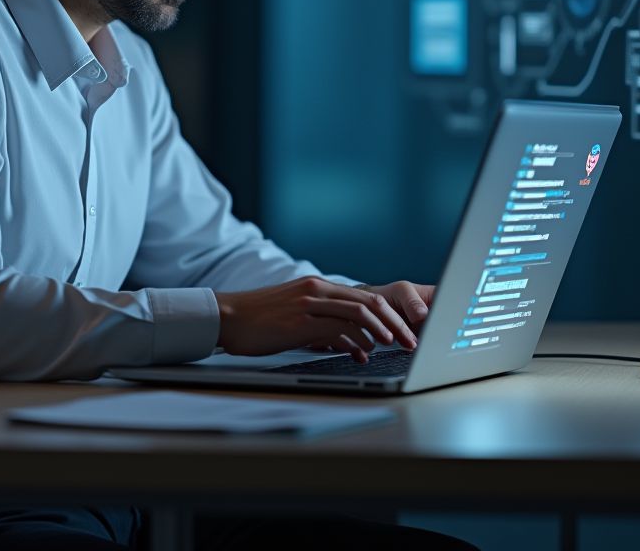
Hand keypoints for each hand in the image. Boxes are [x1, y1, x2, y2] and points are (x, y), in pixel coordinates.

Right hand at [214, 276, 421, 362]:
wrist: (229, 316)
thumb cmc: (261, 319)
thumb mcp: (298, 314)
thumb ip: (326, 323)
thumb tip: (356, 343)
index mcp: (318, 286)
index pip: (366, 296)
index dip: (391, 314)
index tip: (407, 332)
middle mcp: (317, 289)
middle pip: (369, 302)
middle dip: (395, 323)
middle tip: (411, 342)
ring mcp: (309, 303)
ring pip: (358, 312)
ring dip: (382, 330)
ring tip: (395, 346)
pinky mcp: (300, 321)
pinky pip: (337, 328)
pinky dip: (356, 341)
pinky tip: (363, 353)